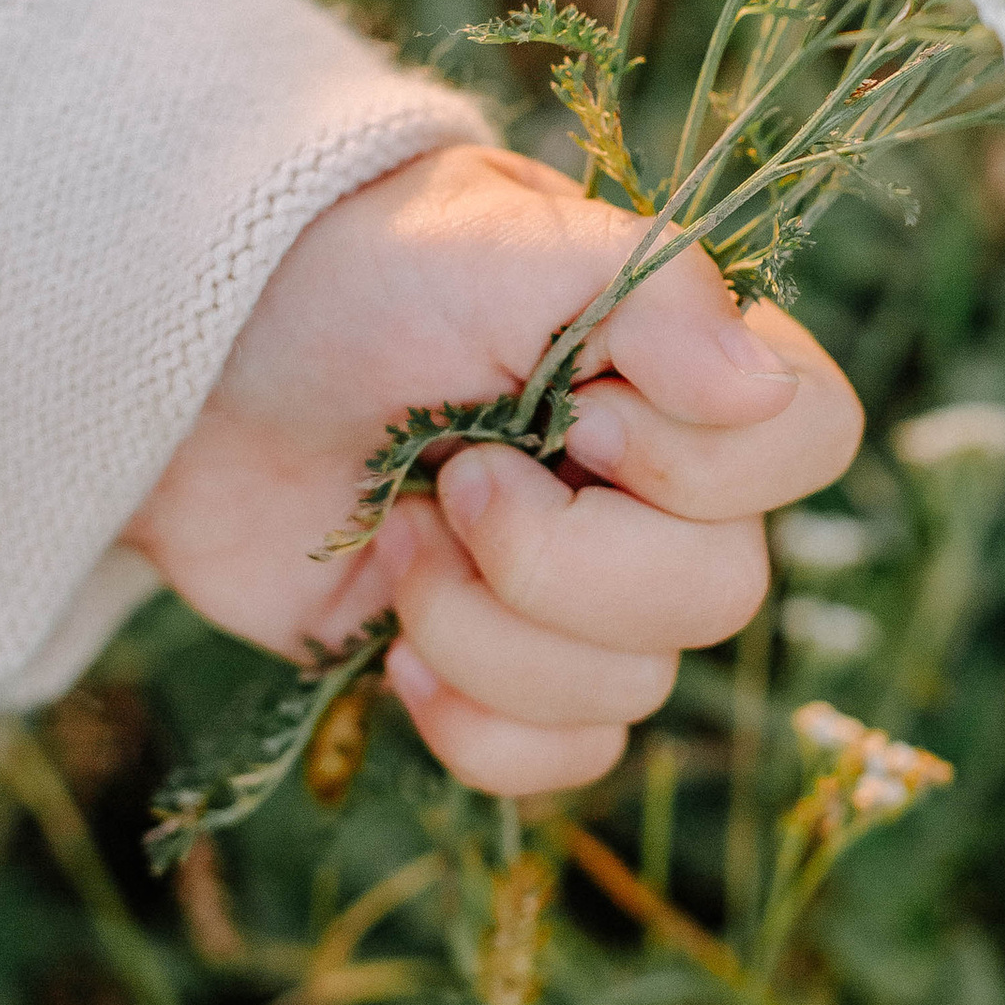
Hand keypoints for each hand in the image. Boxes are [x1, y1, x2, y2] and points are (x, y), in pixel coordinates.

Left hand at [124, 144, 862, 795]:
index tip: (574, 408)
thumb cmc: (353, 272)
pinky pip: (561, 764)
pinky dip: (474, 726)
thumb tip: (758, 390)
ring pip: (630, 692)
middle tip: (447, 479)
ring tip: (399, 534)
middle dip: (554, 560)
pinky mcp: (501, 674)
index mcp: (689, 368)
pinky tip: (392, 654)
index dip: (699, 460)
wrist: (191, 364)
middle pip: (723, 596)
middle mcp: (665, 490)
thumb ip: (650, 292)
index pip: (812, 438)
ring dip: (484, 629)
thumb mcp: (495, 240)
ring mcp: (585, 593)